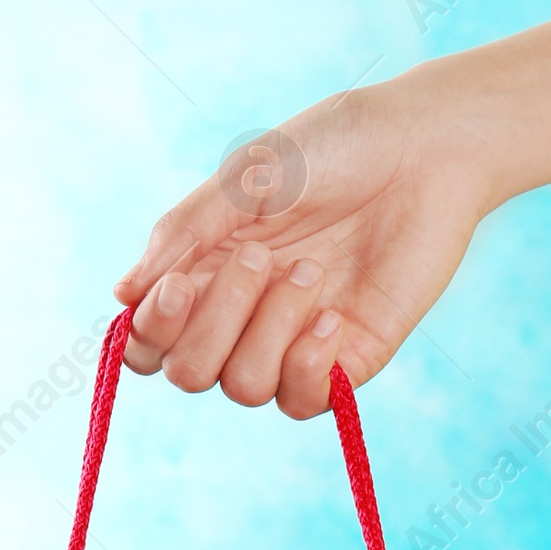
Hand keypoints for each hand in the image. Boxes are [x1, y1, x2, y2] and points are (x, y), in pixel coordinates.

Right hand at [113, 71, 494, 417]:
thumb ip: (183, 233)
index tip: (181, 285)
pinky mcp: (344, 361)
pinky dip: (307, 364)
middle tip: (261, 258)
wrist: (427, 148)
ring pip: (243, 388)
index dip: (152, 332)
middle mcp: (242, 317)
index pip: (149, 342)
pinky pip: (299, 401)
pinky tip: (332, 315)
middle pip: (189, 374)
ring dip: (271, 330)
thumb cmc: (334, 148)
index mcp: (206, 272)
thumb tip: (123, 295)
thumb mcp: (246, 179)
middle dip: (215, 323)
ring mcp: (291, 342)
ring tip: (313, 272)